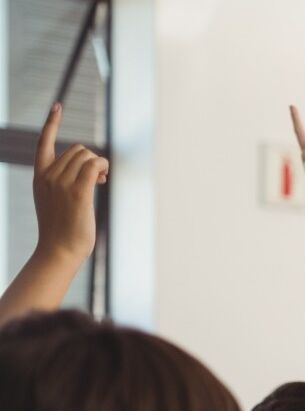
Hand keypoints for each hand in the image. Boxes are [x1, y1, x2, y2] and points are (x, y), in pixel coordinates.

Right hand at [32, 103, 107, 260]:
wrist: (60, 250)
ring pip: (87, 156)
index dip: (51, 123)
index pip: (43, 143)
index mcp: (40, 176)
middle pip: (77, 149)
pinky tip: (103, 179)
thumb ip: (66, 182)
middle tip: (99, 177)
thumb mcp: (57, 200)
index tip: (57, 105)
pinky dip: (102, 167)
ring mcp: (61, 183)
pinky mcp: (77, 192)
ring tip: (101, 181)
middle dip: (91, 159)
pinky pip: (94, 165)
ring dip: (100, 164)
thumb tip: (92, 170)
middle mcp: (48, 176)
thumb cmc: (63, 229)